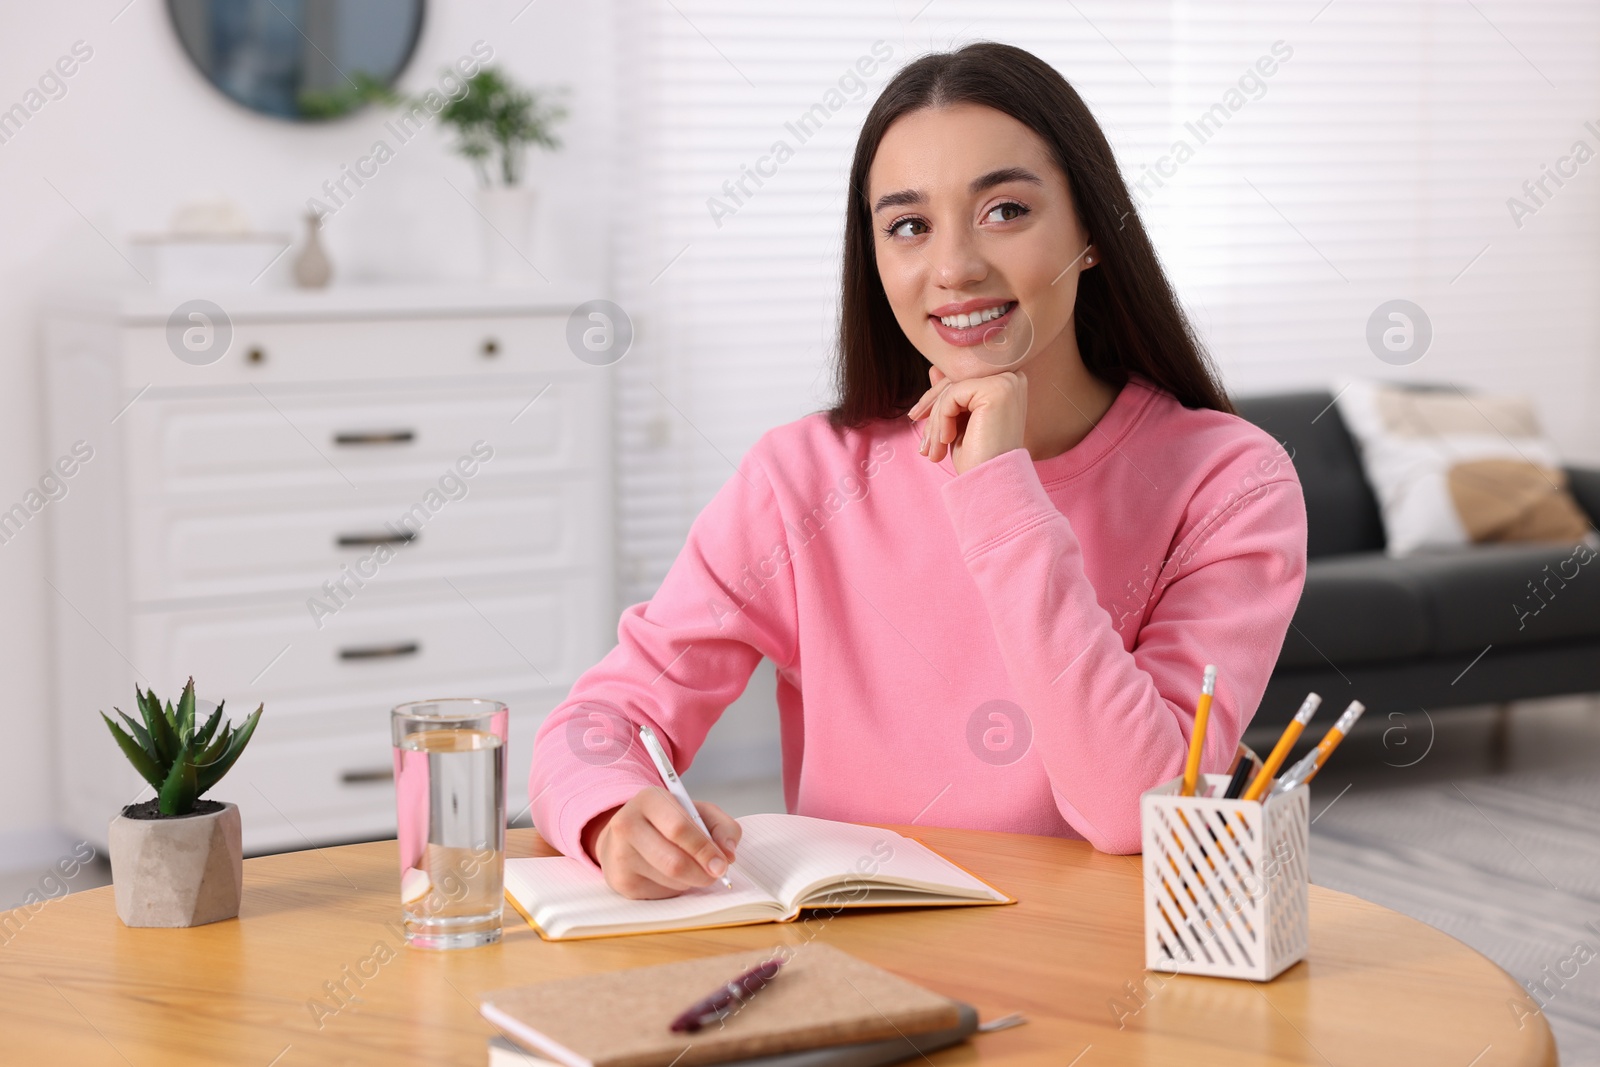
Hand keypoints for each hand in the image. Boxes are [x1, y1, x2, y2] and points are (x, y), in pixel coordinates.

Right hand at [581, 787, 741, 898]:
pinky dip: (677, 887)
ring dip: (691, 880)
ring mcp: (620, 854)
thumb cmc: (668, 821)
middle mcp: (627, 824)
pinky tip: (671, 874)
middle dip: (702, 872)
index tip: (723, 863)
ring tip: (691, 866)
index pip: (680, 829)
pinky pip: (661, 892)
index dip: (705, 849)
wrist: (628, 834)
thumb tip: (728, 854)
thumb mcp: (698, 811)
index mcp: (649, 799)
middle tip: (716, 873)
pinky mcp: (621, 880)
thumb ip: (722, 827)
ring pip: (671, 880)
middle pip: (674, 862)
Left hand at [906, 365, 1027, 474]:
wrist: (993, 484)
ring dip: (935, 422)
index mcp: (1008, 383)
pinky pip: (952, 396)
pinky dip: (941, 420)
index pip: (962, 378)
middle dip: (931, 409)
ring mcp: (1006, 381)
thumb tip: (935, 368)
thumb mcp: (960, 422)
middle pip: (955, 380)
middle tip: (922, 442)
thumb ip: (953, 394)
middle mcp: (1012, 377)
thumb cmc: (980, 458)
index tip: (917, 418)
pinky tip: (946, 441)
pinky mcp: (996, 390)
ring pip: (951, 389)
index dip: (937, 398)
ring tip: (933, 450)